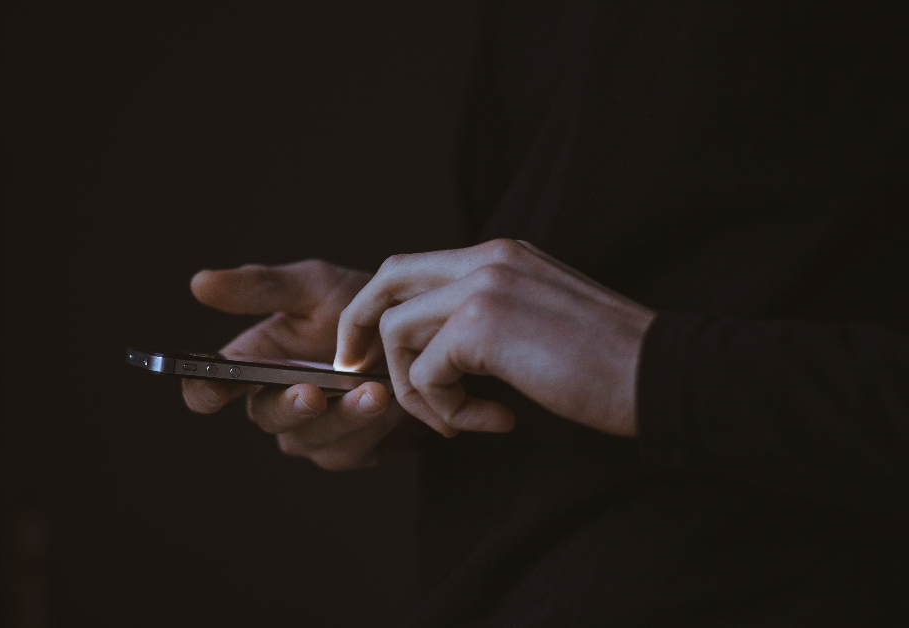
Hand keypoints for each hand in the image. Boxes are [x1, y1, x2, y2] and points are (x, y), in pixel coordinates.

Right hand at [183, 259, 421, 469]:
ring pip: (310, 439)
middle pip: (265, 417)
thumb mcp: (313, 286)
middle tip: (312, 393)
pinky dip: (372, 426)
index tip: (211, 388)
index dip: (204, 391)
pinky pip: (351, 449)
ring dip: (342, 418)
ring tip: (374, 391)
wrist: (419, 334)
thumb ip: (261, 287)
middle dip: (288, 406)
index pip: (211, 387)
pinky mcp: (349, 451)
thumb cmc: (358, 306)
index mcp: (253, 363)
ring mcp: (311, 432)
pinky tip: (393, 401)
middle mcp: (275, 402)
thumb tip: (199, 283)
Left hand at [334, 239, 655, 436]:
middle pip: (387, 280)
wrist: (662, 374)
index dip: (380, 308)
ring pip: (397, 331)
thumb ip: (490, 317)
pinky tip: (493, 421)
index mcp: (501, 254)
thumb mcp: (540, 320)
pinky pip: (427, 372)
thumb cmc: (610, 362)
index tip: (370, 352)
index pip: (412, 267)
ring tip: (457, 420)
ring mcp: (484, 286)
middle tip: (357, 372)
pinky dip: (446, 410)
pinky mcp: (483, 325)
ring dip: (416, 388)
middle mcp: (488, 258)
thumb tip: (438, 350)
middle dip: (360, 329)